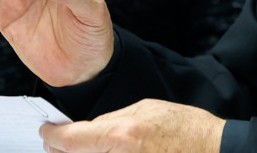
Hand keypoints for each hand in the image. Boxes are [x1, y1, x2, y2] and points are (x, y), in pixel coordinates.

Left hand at [40, 99, 224, 152]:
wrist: (210, 149)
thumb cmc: (183, 128)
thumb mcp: (145, 109)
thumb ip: (112, 120)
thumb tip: (88, 131)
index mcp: (121, 136)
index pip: (71, 140)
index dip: (52, 136)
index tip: (46, 132)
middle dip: (61, 149)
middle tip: (55, 143)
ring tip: (75, 148)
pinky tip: (102, 151)